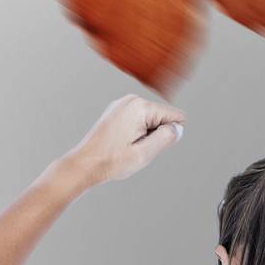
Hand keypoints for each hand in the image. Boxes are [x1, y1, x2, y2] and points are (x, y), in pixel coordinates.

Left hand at [60, 94, 185, 185]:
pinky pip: (139, 121)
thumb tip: (179, 128)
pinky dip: (135, 133)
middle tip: (135, 148)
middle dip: (155, 135)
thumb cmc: (111, 161)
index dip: (167, 137)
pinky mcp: (117, 111)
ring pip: (150, 120)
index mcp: (140, 107)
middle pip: (162, 118)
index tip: (148, 145)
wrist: (85, 164)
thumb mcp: (144, 153)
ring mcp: (123, 104)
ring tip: (127, 146)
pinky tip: (121, 143)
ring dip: (145, 135)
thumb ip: (166, 138)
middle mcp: (131, 99)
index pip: (174, 117)